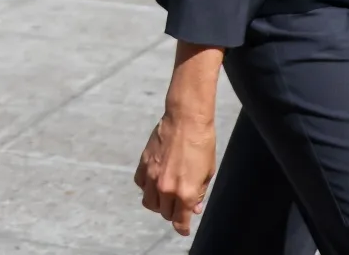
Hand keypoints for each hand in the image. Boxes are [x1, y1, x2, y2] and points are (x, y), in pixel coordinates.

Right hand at [136, 108, 216, 234]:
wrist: (186, 120)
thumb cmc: (202, 144)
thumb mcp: (208, 173)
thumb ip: (199, 193)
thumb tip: (195, 207)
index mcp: (185, 193)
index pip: (180, 221)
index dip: (182, 228)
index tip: (183, 228)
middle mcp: (166, 188)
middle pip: (164, 213)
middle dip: (173, 213)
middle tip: (180, 206)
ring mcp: (152, 176)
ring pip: (149, 202)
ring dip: (158, 203)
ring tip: (166, 196)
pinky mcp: (144, 164)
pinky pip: (140, 184)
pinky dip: (146, 187)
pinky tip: (155, 180)